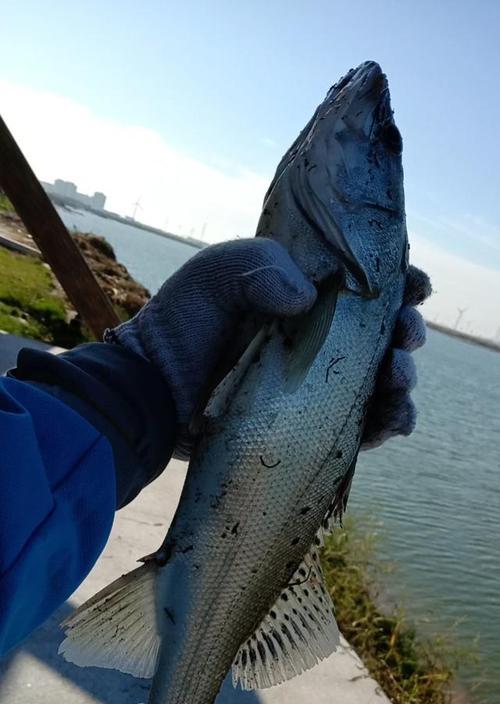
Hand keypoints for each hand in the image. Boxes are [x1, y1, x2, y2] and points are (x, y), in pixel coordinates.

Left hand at [105, 239, 429, 453]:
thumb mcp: (218, 273)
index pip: (366, 288)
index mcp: (306, 297)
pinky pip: (362, 430)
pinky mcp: (310, 428)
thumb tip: (305, 299)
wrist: (150, 390)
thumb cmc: (181, 325)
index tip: (413, 287)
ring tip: (398, 378)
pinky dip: (388, 425)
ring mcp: (317, 387)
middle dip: (406, 334)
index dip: (398, 285)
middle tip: (404, 339)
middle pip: (383, 336)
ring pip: (382, 385)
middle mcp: (318, 342)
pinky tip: (395, 419)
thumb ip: (262, 266)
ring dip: (403, 382)